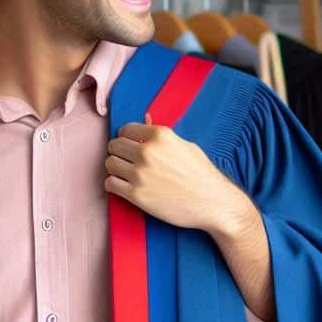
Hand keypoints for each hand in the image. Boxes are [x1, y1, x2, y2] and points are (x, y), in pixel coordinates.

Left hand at [105, 114, 248, 233]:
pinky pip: (110, 184)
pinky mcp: (136, 195)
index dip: (127, 138)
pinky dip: (114, 185)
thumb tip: (145, 118)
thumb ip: (161, 135)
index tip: (130, 145)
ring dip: (115, 168)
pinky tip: (124, 187)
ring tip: (126, 174)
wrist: (212, 202)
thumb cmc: (202, 174)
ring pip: (109, 163)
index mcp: (160, 136)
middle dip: (119, 152)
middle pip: (114, 146)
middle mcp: (147, 152)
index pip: (126, 129)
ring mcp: (140, 174)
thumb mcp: (185, 146)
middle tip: (127, 161)